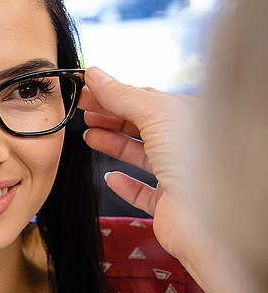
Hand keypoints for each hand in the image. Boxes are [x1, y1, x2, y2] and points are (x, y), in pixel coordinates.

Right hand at [78, 66, 195, 241]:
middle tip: (83, 111)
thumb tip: (96, 75)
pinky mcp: (170, 204)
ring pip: (141, 156)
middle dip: (111, 117)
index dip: (114, 94)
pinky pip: (143, 192)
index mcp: (192, 118)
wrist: (209, 217)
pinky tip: (111, 177)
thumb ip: (122, 95)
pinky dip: (124, 184)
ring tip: (90, 136)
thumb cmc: (196, 161)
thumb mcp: (156, 113)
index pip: (148, 100)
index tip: (87, 92)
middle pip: (142, 126)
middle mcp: (188, 145)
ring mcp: (180, 176)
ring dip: (113, 144)